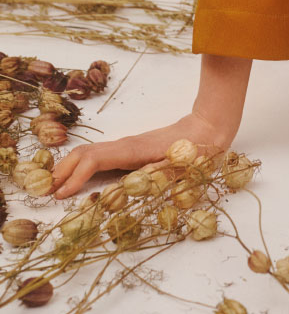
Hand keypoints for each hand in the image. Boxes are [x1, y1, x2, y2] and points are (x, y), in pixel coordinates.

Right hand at [50, 110, 235, 200]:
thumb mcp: (179, 164)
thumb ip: (156, 173)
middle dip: (63, 170)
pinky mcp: (130, 150)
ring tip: (52, 187)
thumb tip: (129, 184)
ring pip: (90, 153)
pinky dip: (82, 165)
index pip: (95, 158)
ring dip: (69, 167)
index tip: (61, 195)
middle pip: (86, 152)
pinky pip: (99, 156)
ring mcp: (127, 146)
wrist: (208, 128)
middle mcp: (126, 145)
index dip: (76, 176)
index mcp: (134, 149)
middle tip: (44, 191)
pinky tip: (75, 177)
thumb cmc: (196, 149)